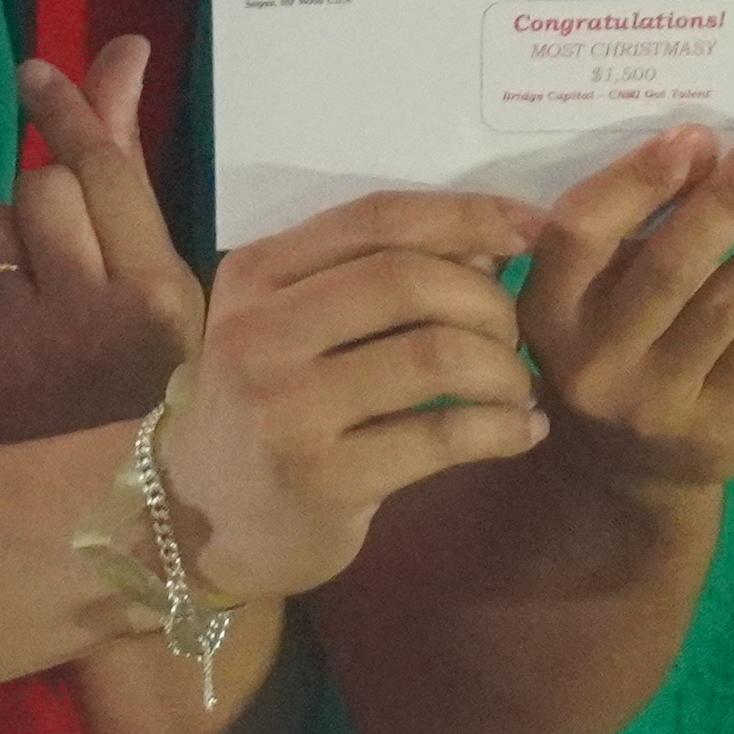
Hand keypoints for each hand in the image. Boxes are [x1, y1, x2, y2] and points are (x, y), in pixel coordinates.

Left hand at [0, 39, 210, 448]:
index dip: (66, 109)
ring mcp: (23, 346)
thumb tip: (120, 52)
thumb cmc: (152, 390)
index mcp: (160, 293)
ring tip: (29, 300)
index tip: (32, 75)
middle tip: (64, 263)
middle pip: (41, 187)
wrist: (117, 519)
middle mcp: (92, 314)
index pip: (103, 169)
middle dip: (45, 206)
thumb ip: (132, 171)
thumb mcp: (169, 285)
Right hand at [149, 187, 548, 603]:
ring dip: (503, 366)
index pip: (377, 219)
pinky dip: (502, 428)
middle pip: (408, 279)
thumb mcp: (291, 322)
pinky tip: (522, 431)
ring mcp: (285, 409)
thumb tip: (492, 241)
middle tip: (515, 332)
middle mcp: (258, 333)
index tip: (530, 231)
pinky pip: (440, 438)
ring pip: (433, 354)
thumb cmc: (269, 405)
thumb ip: (371, 274)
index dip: (467, 216)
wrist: (203, 516)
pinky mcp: (321, 478)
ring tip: (517, 385)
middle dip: (488, 299)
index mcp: (255, 274)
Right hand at [511, 127, 733, 505]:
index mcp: (548, 310)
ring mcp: (655, 399)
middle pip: (666, 269)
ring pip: (723, 307)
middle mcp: (593, 360)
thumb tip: (706, 149)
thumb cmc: (611, 345)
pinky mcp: (714, 425)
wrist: (625, 472)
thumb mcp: (587, 300)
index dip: (635, 183)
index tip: (693, 136)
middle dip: (724, 202)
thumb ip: (623, 236)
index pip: (580, 235)